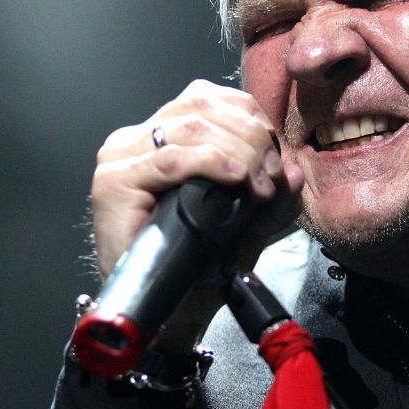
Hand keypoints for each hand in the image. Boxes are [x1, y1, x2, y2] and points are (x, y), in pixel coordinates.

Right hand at [90, 79, 303, 349]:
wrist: (165, 311)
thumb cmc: (199, 265)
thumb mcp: (250, 222)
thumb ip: (275, 197)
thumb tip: (294, 172)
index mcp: (164, 135)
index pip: (209, 98)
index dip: (250, 118)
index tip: (276, 154)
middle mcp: (137, 139)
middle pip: (202, 106)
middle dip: (250, 137)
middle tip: (271, 175)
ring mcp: (122, 158)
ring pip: (191, 128)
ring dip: (239, 152)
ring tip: (258, 184)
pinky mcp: (114, 183)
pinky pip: (172, 159)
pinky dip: (212, 163)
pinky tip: (237, 178)